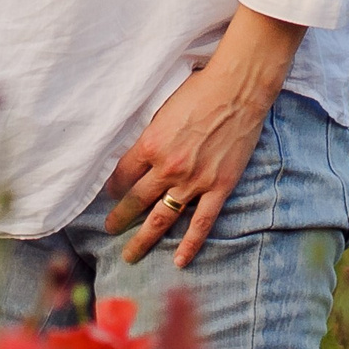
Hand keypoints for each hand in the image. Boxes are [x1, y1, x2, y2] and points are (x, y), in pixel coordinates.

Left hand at [105, 7, 304, 267]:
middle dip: (120, 218)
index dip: (112, 188)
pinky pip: (201, 222)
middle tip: (110, 229)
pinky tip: (179, 260)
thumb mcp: (163, 109)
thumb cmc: (201, 90)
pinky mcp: (219, 187)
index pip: (121, 176)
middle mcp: (168, 168)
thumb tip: (140, 154)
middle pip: (135, 201)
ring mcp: (194, 181)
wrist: (239, 88)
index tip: (111, 195)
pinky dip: (190, 244)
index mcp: (150, 146)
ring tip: (130, 254)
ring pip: (161, 219)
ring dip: (143, 239)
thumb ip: (151, 137)